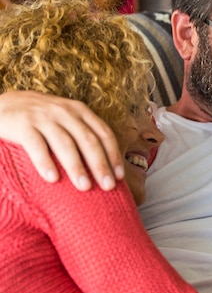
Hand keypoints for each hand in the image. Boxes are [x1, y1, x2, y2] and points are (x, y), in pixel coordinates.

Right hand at [0, 91, 122, 190]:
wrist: (2, 105)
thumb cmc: (41, 120)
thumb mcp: (66, 120)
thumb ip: (83, 135)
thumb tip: (107, 168)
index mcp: (80, 111)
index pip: (103, 133)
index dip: (113, 155)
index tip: (119, 176)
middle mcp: (64, 112)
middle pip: (88, 140)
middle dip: (100, 165)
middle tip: (108, 186)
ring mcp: (43, 117)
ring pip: (65, 144)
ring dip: (77, 167)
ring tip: (85, 187)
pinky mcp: (22, 124)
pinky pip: (36, 145)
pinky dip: (45, 162)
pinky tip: (53, 179)